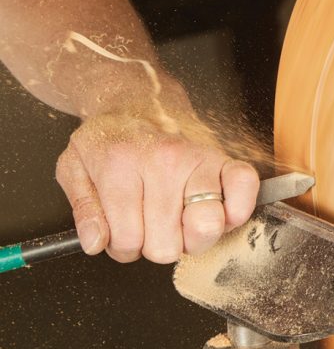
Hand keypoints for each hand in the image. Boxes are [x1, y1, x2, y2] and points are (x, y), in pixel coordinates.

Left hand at [55, 101, 259, 263]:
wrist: (139, 101)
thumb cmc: (111, 138)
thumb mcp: (74, 167)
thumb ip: (83, 209)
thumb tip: (97, 242)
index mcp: (121, 165)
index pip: (128, 239)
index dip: (123, 247)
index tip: (122, 230)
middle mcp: (164, 162)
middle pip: (167, 244)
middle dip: (156, 245)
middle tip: (150, 225)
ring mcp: (199, 160)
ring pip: (205, 228)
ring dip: (192, 237)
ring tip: (179, 221)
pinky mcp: (225, 159)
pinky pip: (245, 191)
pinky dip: (236, 211)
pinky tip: (215, 211)